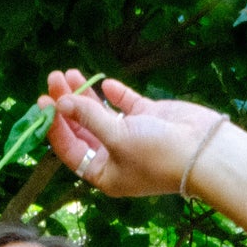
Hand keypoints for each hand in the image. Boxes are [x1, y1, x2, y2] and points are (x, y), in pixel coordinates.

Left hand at [41, 70, 228, 200]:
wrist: (203, 151)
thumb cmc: (158, 155)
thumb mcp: (117, 138)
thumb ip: (89, 118)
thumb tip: (61, 102)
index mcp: (104, 173)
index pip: (71, 150)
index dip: (56, 127)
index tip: (44, 104)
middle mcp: (114, 157)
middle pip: (82, 129)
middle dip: (66, 105)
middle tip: (53, 80)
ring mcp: (131, 136)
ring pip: (99, 114)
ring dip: (84, 96)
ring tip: (69, 73)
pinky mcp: (147, 118)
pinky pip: (124, 105)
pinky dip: (114, 95)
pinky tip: (104, 84)